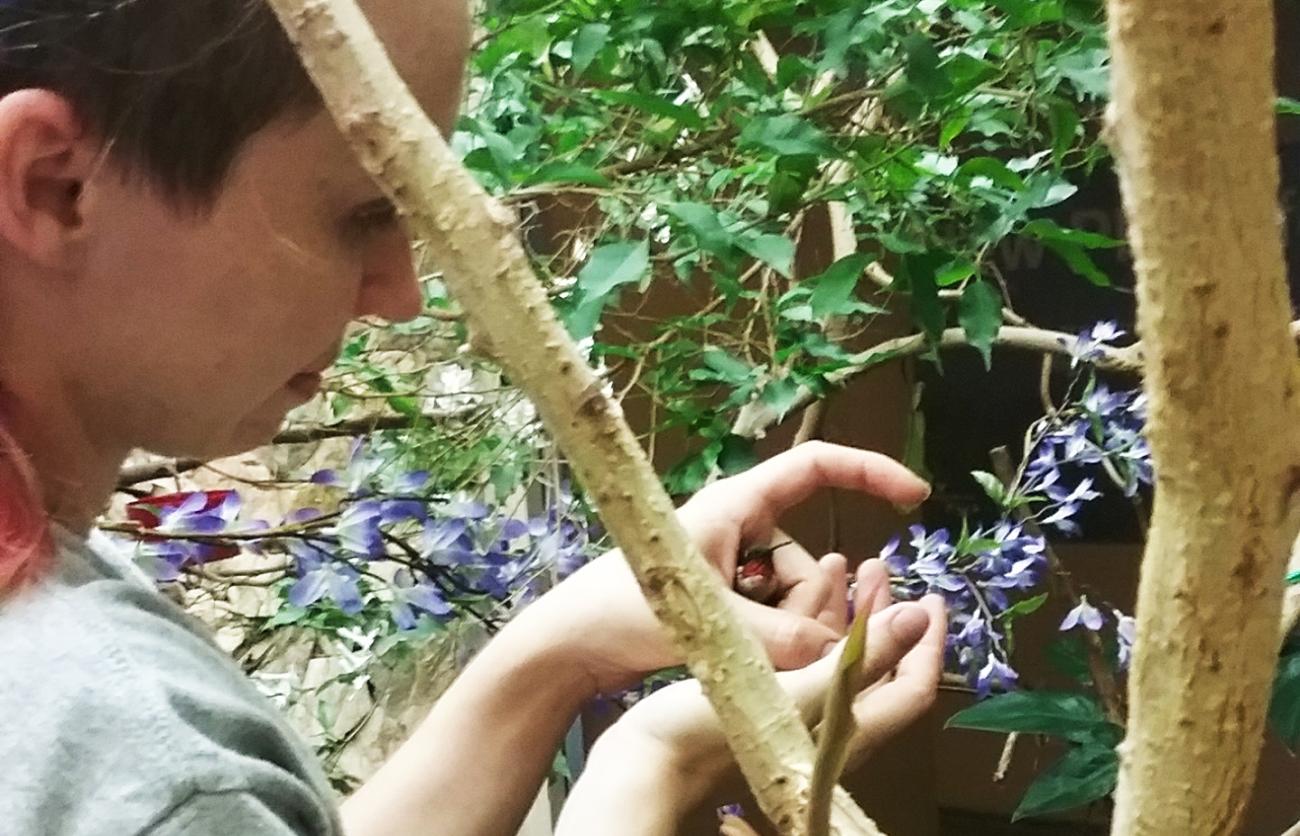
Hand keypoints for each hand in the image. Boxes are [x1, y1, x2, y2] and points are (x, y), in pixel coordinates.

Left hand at [514, 441, 930, 693]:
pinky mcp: (722, 600)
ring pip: (793, 598)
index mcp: (734, 504)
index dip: (869, 472)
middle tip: (780, 644)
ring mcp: (729, 566)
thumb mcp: (709, 623)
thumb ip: (781, 641)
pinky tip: (736, 660)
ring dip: (786, 632)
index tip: (915, 497)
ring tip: (737, 654)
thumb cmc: (618, 610)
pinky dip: (771, 642)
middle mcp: (737, 527)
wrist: (566, 645)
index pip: (814, 466)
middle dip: (811, 605)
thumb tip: (842, 655)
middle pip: (808, 558)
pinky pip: (773, 617)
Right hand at [567, 561, 945, 825]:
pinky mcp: (764, 709)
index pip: (911, 688)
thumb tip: (915, 618)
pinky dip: (808, 624)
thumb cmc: (713, 733)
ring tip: (843, 564)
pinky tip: (794, 591)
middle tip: (882, 567)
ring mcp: (795, 719)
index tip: (931, 597)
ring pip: (838, 660)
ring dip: (845, 612)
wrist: (645, 764)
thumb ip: (859, 658)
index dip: (928, 644)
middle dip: (885, 616)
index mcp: (848, 734)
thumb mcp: (794, 691)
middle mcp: (830, 730)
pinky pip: (803, 660)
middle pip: (876, 669)